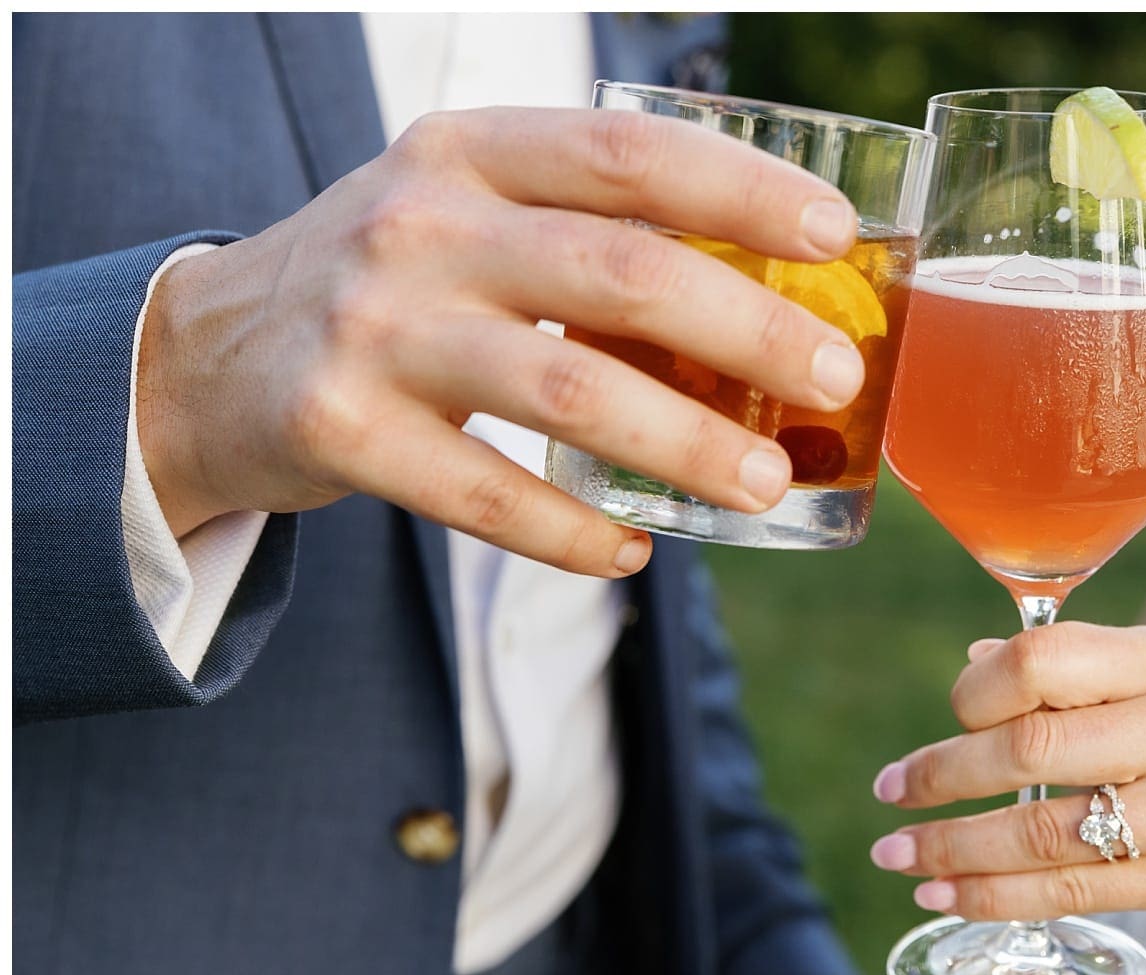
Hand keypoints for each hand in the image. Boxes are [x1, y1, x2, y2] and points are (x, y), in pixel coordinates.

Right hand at [138, 107, 865, 575]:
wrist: (208, 355)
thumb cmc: (397, 280)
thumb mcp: (469, 208)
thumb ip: (589, 227)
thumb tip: (779, 296)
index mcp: (472, 152)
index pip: (630, 153)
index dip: (744, 190)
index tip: (836, 237)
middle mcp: (421, 225)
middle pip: (619, 272)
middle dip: (748, 330)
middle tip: (836, 378)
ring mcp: (375, 328)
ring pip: (566, 388)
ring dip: (685, 443)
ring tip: (766, 481)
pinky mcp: (339, 430)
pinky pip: (484, 496)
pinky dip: (572, 533)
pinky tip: (636, 552)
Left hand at [866, 623, 1145, 921]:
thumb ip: (1084, 666)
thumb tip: (974, 667)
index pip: (1042, 662)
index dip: (974, 692)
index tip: (950, 712)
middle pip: (1031, 753)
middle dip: (941, 777)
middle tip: (893, 791)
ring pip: (1043, 837)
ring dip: (953, 851)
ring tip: (904, 854)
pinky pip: (1077, 892)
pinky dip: (999, 898)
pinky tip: (953, 894)